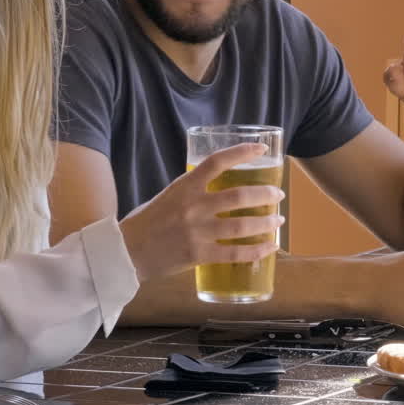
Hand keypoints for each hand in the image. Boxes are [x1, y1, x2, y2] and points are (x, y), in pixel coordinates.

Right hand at [118, 143, 284, 282]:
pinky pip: (235, 252)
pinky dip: (257, 250)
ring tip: (278, 221)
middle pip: (240, 195)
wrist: (125, 252)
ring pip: (243, 224)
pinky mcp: (198, 255)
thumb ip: (193, 191)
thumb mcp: (169, 196)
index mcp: (184, 186)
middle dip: (266, 194)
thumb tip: (221, 189)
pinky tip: (270, 247)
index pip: (217, 161)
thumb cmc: (147, 223)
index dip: (242, 152)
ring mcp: (197, 231)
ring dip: (266, 222)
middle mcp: (193, 206)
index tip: (262, 149)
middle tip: (278, 195)